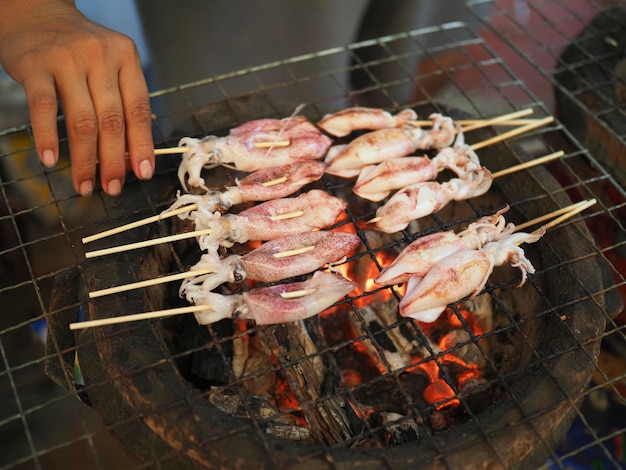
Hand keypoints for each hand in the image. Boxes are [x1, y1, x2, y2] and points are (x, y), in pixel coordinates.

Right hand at [0, 0, 153, 195]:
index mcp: (126, 58)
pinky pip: (44, 107)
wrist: (36, 13)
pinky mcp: (35, 65)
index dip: (142, 145)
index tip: (143, 173)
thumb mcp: (109, 66)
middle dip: (114, 161)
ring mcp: (67, 59)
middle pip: (112, 120)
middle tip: (112, 188)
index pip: (139, 109)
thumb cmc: (79, 51)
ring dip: (84, 159)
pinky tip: (50, 160)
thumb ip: (122, 102)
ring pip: (82, 120)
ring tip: (84, 185)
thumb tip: (133, 156)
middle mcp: (100, 56)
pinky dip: (48, 137)